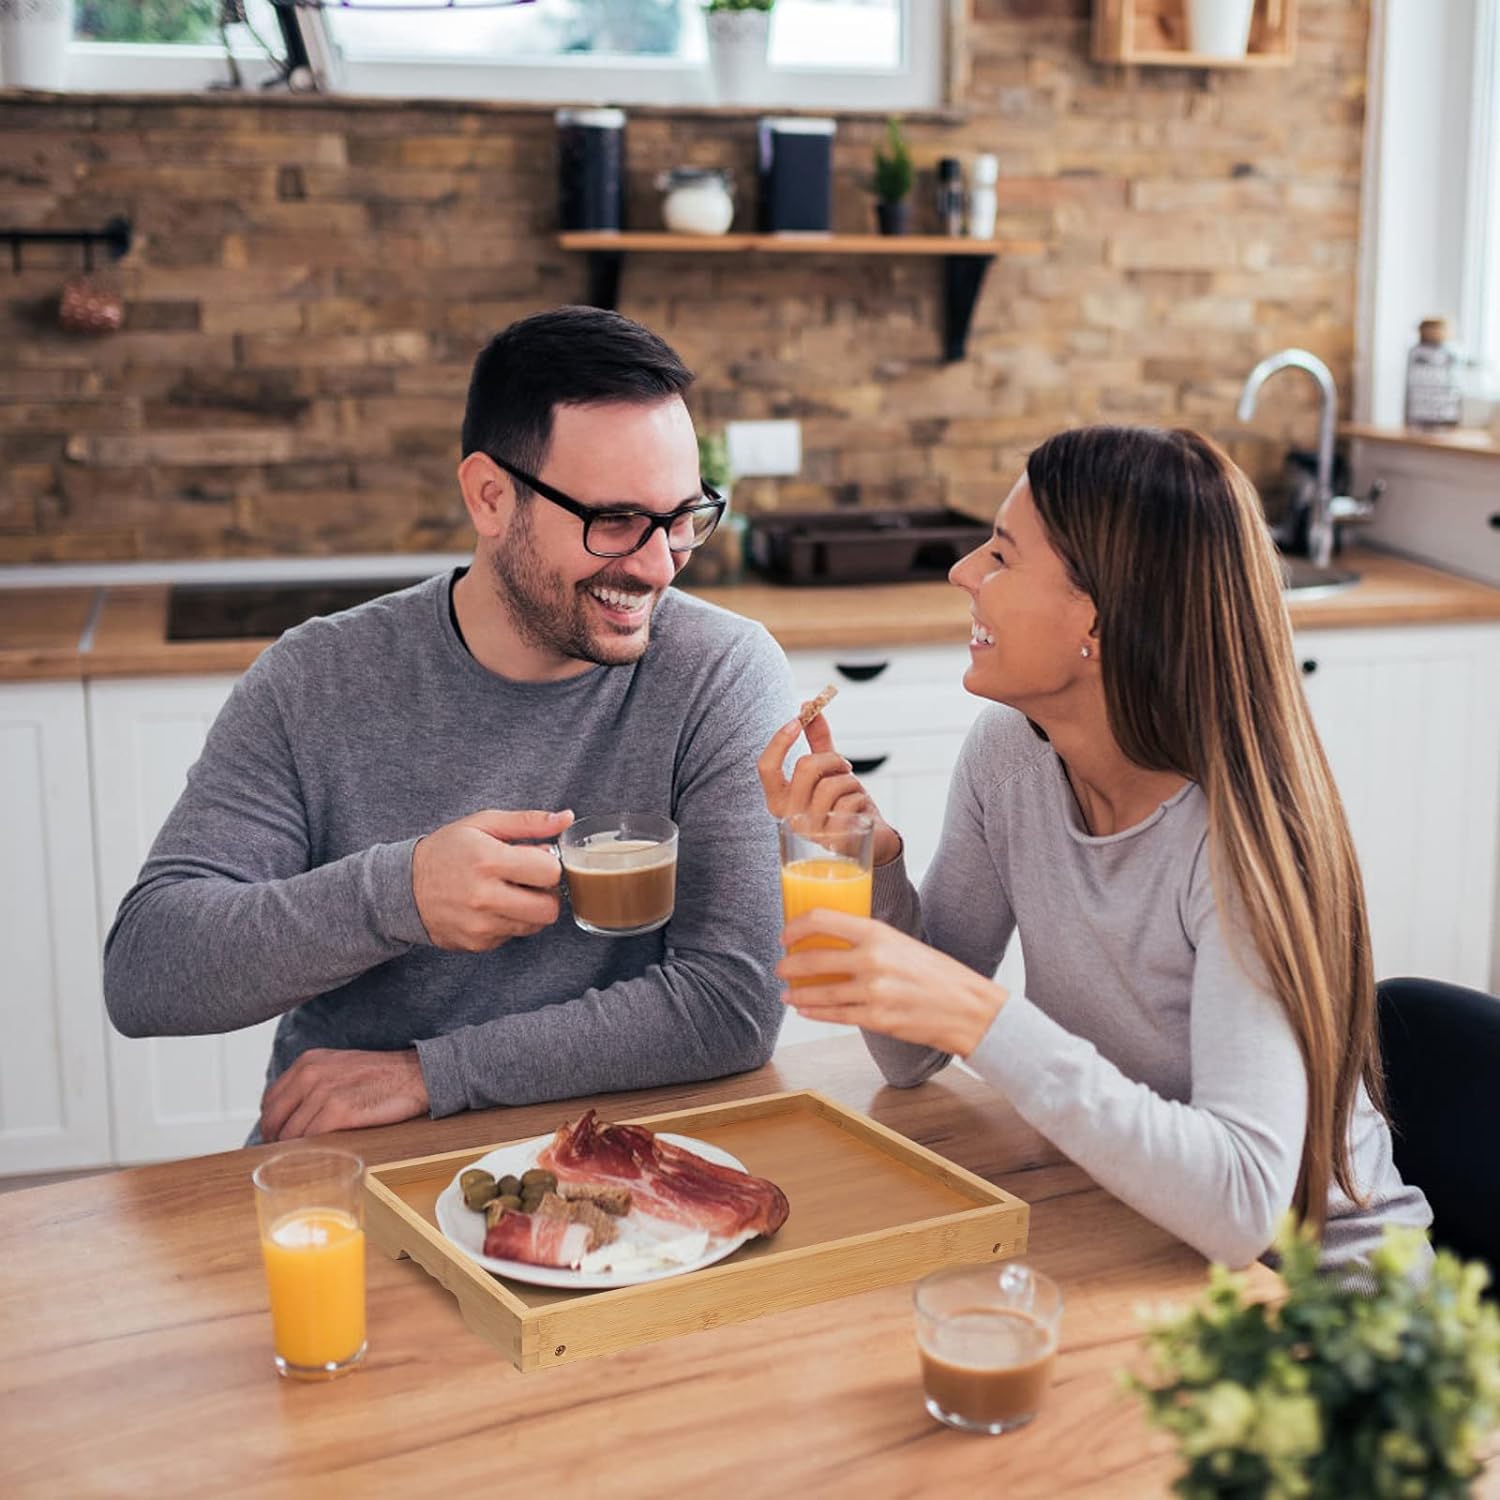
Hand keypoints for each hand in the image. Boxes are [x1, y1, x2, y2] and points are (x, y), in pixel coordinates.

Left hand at [259, 1047, 428, 1141]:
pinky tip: (318, 1157)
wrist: (415, 1075)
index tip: (277, 1139)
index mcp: (308, 1062)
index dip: (271, 1124)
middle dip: (275, 1141)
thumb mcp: (338, 1067)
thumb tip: (291, 1115)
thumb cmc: (381, 1076)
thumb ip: (312, 1084)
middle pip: (274, 1119)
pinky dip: (309, 1151)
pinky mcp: (339, 1111)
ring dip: (293, 1151)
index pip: (270, 1100)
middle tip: (284, 1157)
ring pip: (290, 1133)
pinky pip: (310, 1139)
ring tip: (303, 1161)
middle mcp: (311, 1074)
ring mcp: (324, 1092)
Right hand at [412, 808, 572, 950]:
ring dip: (530, 908)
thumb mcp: (484, 823)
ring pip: (534, 925)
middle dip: (546, 893)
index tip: (537, 860)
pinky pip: (513, 936)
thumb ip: (528, 822)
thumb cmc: (447, 850)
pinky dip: (510, 921)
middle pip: (549, 908)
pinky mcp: (477, 944)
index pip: (551, 873)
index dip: (549, 865)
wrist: (403, 887)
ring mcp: (480, 925)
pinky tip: (492, 907)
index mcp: (488, 860)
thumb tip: (566, 818)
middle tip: (529, 880)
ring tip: (509, 891)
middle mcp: (485, 897)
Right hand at [757, 707, 901, 866]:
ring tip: (853, 793)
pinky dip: (861, 799)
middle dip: (832, 759)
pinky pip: (850, 802)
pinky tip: (860, 812)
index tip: (799, 718)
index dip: (780, 740)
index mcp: (779, 800)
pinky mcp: (834, 841)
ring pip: (831, 785)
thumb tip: (807, 705)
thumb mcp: (828, 771)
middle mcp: (789, 818)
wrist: (870, 841)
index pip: (766, 767)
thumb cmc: (844, 805)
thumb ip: (817, 741)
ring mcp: (811, 832)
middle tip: (844, 767)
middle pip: (805, 767)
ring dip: (851, 782)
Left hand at [777, 908, 1007, 1057]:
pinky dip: (815, 1012)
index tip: (786, 935)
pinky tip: (805, 1009)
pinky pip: (835, 1015)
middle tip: (783, 967)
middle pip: (813, 959)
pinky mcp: (876, 1020)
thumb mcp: (902, 943)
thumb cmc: (939, 974)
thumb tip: (834, 941)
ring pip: (819, 993)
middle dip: (789, 965)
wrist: (969, 1009)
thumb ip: (869, 941)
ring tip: (788, 993)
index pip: (822, 919)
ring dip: (797, 993)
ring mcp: (873, 992)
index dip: (796, 927)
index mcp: (878, 933)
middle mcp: (872, 960)